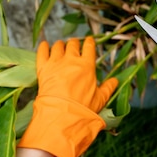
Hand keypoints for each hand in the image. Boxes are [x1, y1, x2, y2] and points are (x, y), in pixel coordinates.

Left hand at [18, 37, 117, 156]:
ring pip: (58, 46)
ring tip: (60, 46)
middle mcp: (71, 60)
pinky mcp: (43, 68)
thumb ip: (108, 88)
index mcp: (87, 65)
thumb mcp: (100, 99)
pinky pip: (41, 52)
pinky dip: (43, 47)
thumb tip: (115, 81)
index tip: (89, 41)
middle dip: (74, 43)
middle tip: (74, 45)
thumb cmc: (83, 108)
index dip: (90, 42)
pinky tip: (44, 45)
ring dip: (60, 45)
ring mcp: (56, 63)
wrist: (62, 115)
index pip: (89, 47)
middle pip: (73, 44)